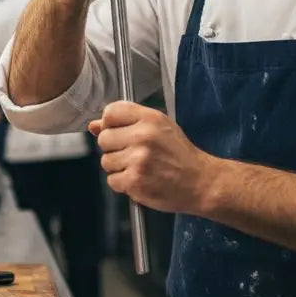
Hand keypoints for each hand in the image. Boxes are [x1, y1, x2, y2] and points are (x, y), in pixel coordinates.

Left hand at [89, 101, 217, 215]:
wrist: (201, 182)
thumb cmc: (180, 155)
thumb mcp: (159, 128)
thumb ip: (126, 123)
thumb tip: (94, 126)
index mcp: (150, 118)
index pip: (110, 112)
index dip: (110, 124)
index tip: (118, 132)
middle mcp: (143, 136)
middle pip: (104, 138)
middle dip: (114, 148)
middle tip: (134, 154)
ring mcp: (138, 159)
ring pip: (106, 161)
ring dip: (119, 168)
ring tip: (140, 168)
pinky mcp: (135, 180)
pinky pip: (113, 181)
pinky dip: (123, 184)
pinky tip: (141, 180)